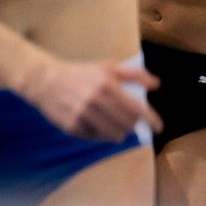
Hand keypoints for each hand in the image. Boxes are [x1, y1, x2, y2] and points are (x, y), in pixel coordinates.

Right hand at [19, 56, 160, 141]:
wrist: (46, 81)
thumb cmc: (81, 73)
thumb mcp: (108, 67)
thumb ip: (135, 75)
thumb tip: (156, 85)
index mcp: (107, 86)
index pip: (136, 108)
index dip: (151, 120)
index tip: (159, 128)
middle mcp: (95, 102)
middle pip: (127, 124)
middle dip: (134, 124)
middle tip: (132, 122)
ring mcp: (82, 116)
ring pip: (113, 134)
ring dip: (121, 132)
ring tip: (119, 126)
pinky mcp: (72, 127)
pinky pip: (96, 137)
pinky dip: (102, 134)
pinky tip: (100, 125)